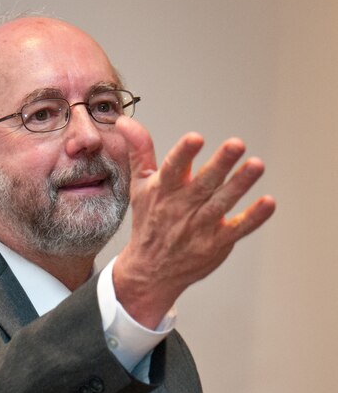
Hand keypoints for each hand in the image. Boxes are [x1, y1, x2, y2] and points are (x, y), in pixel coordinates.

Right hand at [112, 117, 275, 327]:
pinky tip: (268, 203)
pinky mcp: (216, 243)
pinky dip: (253, 217)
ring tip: (257, 165)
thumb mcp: (140, 186)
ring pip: (222, 203)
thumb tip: (125, 120)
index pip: (172, 169)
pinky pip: (237, 229)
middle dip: (220, 164)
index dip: (184, 153)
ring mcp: (200, 226)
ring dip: (240, 184)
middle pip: (203, 183)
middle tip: (237, 144)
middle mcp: (181, 208)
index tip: (196, 138)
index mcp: (163, 190)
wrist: (150, 272)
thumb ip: (139, 151)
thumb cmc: (148, 223)